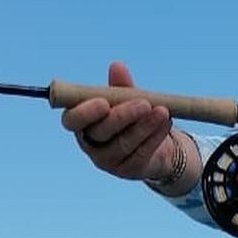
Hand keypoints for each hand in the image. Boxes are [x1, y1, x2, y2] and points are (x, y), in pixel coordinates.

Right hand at [60, 60, 181, 183]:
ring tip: (163, 111)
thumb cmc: (134, 116)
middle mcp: (90, 144)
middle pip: (101, 132)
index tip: (103, 102)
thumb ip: (121, 86)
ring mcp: (107, 160)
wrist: (156, 143)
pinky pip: (141, 154)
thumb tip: (117, 66)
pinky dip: (155, 137)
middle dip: (123, 116)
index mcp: (82, 123)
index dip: (85, 112)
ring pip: (124, 143)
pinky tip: (166, 124)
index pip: (72, 120)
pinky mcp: (127, 170)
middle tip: (144, 103)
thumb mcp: (127, 99)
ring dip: (145, 126)